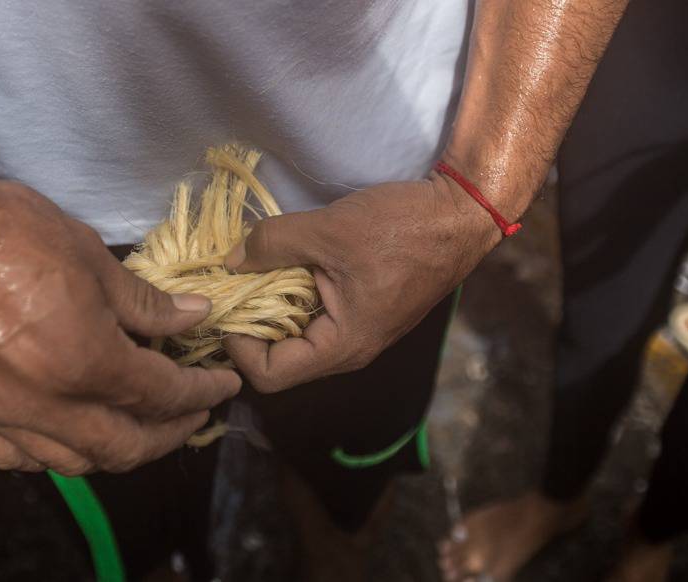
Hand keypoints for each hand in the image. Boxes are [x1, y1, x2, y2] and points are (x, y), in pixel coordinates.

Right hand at [0, 172, 240, 474]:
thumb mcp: (87, 254)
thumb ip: (145, 301)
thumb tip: (192, 317)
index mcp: (82, 361)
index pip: (161, 394)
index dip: (201, 391)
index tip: (223, 382)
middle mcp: (42, 404)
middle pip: (124, 446)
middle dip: (171, 433)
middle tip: (193, 413)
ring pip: (72, 462)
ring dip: (117, 449)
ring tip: (138, 424)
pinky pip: (14, 458)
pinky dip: (52, 455)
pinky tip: (65, 434)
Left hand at [222, 174, 500, 391]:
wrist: (460, 214)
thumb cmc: (402, 228)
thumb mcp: (328, 230)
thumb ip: (272, 244)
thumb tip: (228, 261)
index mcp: (344, 345)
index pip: (270, 376)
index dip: (238, 346)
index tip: (227, 304)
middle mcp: (350, 350)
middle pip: (280, 359)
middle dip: (250, 324)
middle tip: (232, 284)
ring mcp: (358, 332)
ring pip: (296, 336)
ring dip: (271, 306)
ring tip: (257, 268)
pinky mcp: (362, 311)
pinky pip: (315, 316)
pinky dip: (293, 294)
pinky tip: (286, 262)